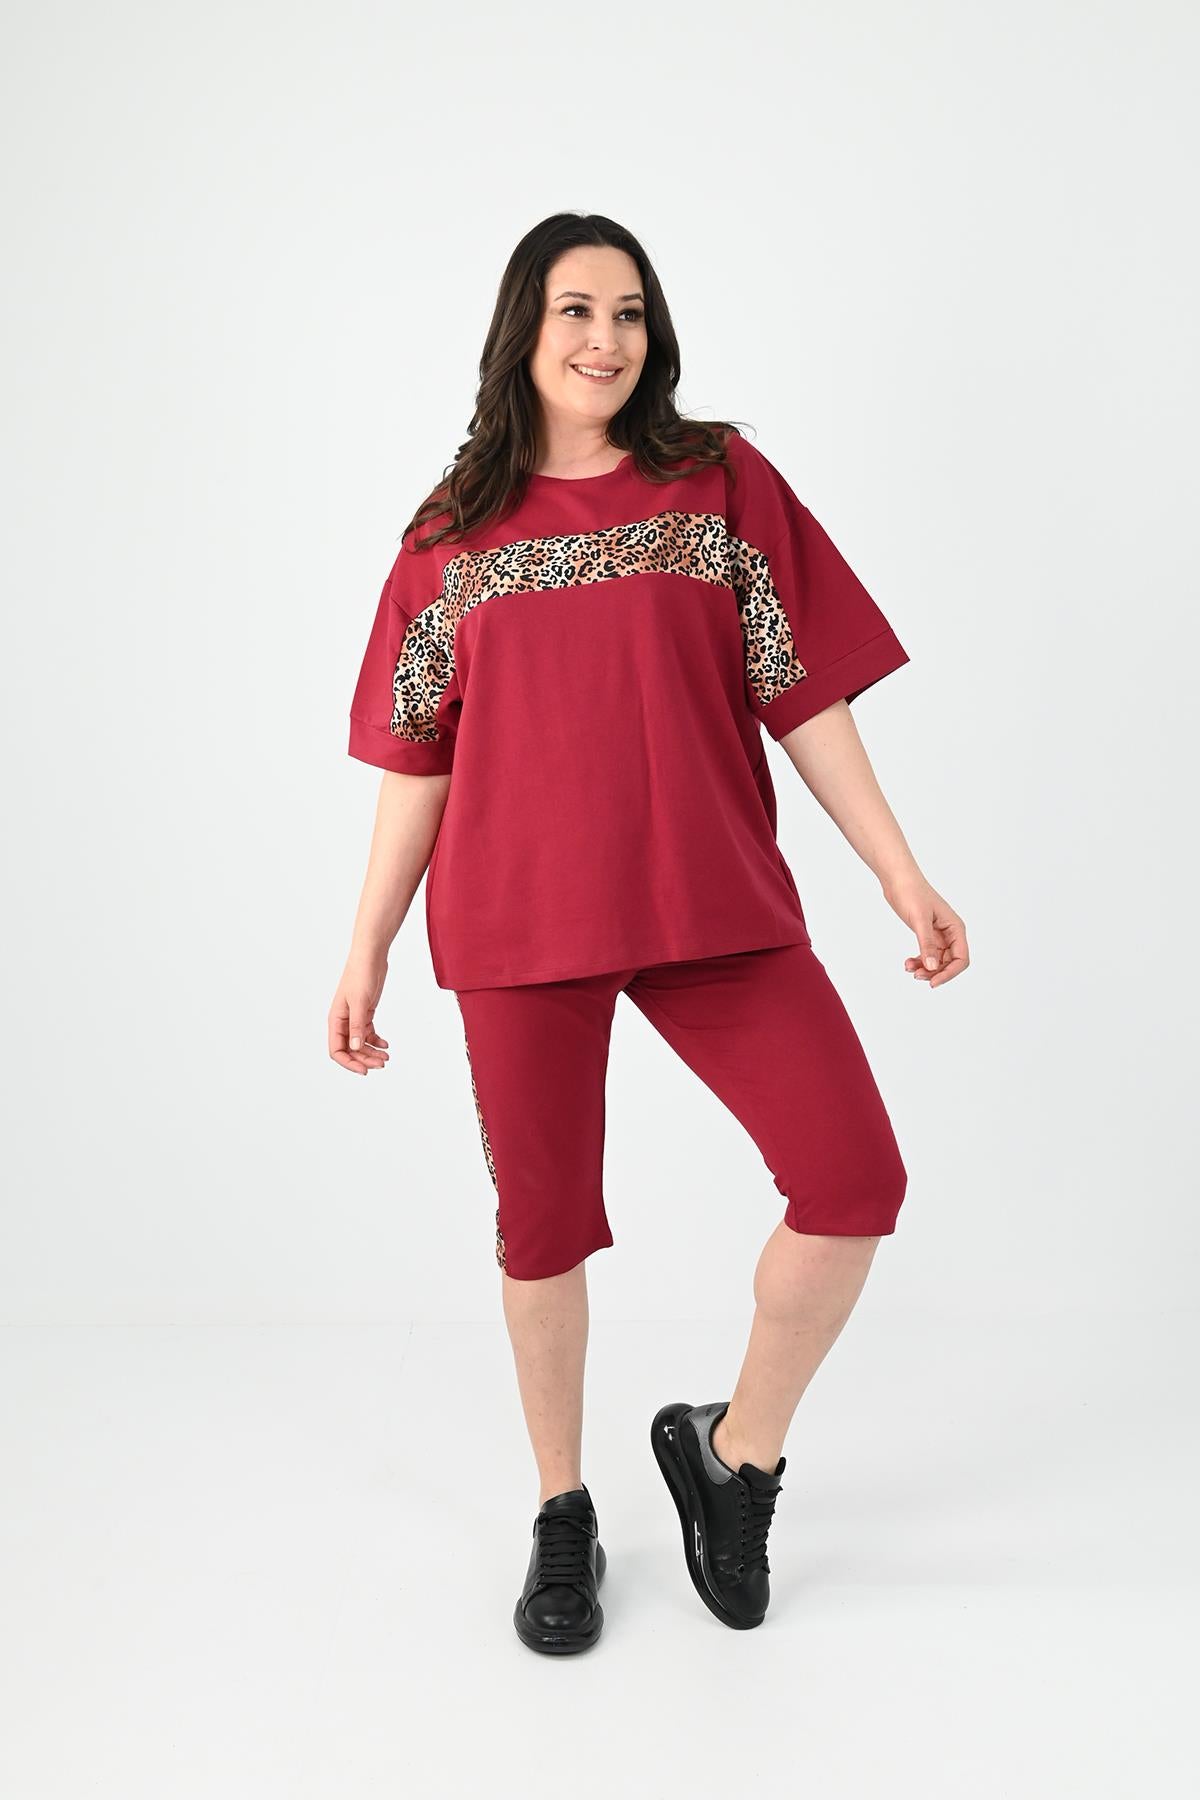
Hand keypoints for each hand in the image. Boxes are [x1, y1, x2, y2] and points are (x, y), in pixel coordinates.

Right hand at [328, 951, 391, 1074]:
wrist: (370, 956)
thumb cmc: (360, 974)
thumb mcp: (360, 1002)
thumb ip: (357, 1026)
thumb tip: (355, 1048)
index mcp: (335, 1020)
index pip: (336, 1050)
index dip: (349, 1063)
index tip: (365, 1071)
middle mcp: (343, 1021)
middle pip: (351, 1050)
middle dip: (365, 1059)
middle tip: (383, 1064)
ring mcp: (354, 1018)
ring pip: (360, 1043)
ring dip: (372, 1052)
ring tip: (387, 1057)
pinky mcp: (365, 1012)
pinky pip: (368, 1033)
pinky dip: (376, 1041)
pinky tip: (386, 1045)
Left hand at [882, 874, 969, 988]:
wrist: (898, 879)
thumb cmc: (911, 893)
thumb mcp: (919, 920)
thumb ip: (926, 944)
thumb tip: (932, 967)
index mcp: (955, 928)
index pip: (961, 958)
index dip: (949, 973)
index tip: (932, 982)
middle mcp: (951, 932)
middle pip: (950, 962)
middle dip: (935, 972)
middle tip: (916, 976)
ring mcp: (939, 934)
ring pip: (937, 960)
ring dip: (925, 968)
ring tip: (909, 968)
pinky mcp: (927, 933)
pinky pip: (928, 954)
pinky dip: (919, 961)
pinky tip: (908, 963)